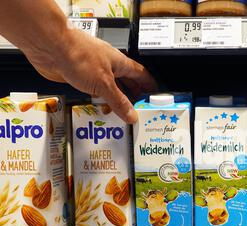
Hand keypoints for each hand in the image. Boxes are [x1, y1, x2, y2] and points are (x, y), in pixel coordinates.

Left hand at [25, 28, 156, 122]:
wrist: (50, 47)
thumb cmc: (78, 55)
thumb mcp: (104, 84)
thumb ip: (119, 101)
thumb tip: (132, 115)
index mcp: (120, 63)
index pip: (141, 74)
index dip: (149, 85)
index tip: (155, 96)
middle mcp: (108, 66)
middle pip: (126, 82)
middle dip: (134, 95)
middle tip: (140, 109)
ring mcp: (93, 71)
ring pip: (109, 88)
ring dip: (115, 100)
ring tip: (122, 114)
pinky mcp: (79, 76)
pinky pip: (94, 91)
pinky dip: (99, 101)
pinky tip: (99, 108)